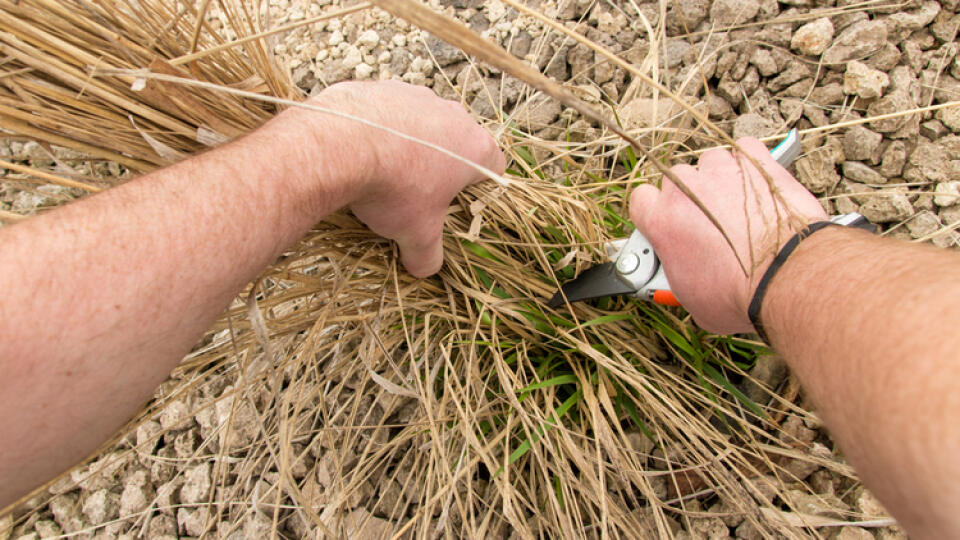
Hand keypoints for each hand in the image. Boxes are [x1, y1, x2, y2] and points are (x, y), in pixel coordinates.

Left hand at [272, 81, 505, 277]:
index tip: (456, 203)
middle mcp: (453, 114)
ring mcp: (418, 95)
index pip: (494, 168)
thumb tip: (425, 269)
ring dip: (411, 144)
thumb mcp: (416, 233)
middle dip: (442, 166)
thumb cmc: (394, 188)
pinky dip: (381, 127)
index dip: (477, 189)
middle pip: (458, 142)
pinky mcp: (385, 86)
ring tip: (385, 169)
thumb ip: (428, 254)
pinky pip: (390, 110)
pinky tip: (361, 149)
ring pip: (424, 123)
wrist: (341, 144)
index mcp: (475, 148)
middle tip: (418, 191)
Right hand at [629, 138, 826, 333]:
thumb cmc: (740, 294)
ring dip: (720, 180)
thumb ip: (677, 276)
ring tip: (739, 207)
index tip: (669, 223)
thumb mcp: (691, 300)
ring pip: (710, 163)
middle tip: (710, 224)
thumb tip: (683, 278)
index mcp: (661, 220)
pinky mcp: (757, 161)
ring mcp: (721, 170)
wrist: (788, 277)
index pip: (641, 199)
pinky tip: (758, 187)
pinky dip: (750, 165)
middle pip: (676, 179)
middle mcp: (685, 189)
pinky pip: (746, 150)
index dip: (656, 212)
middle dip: (690, 198)